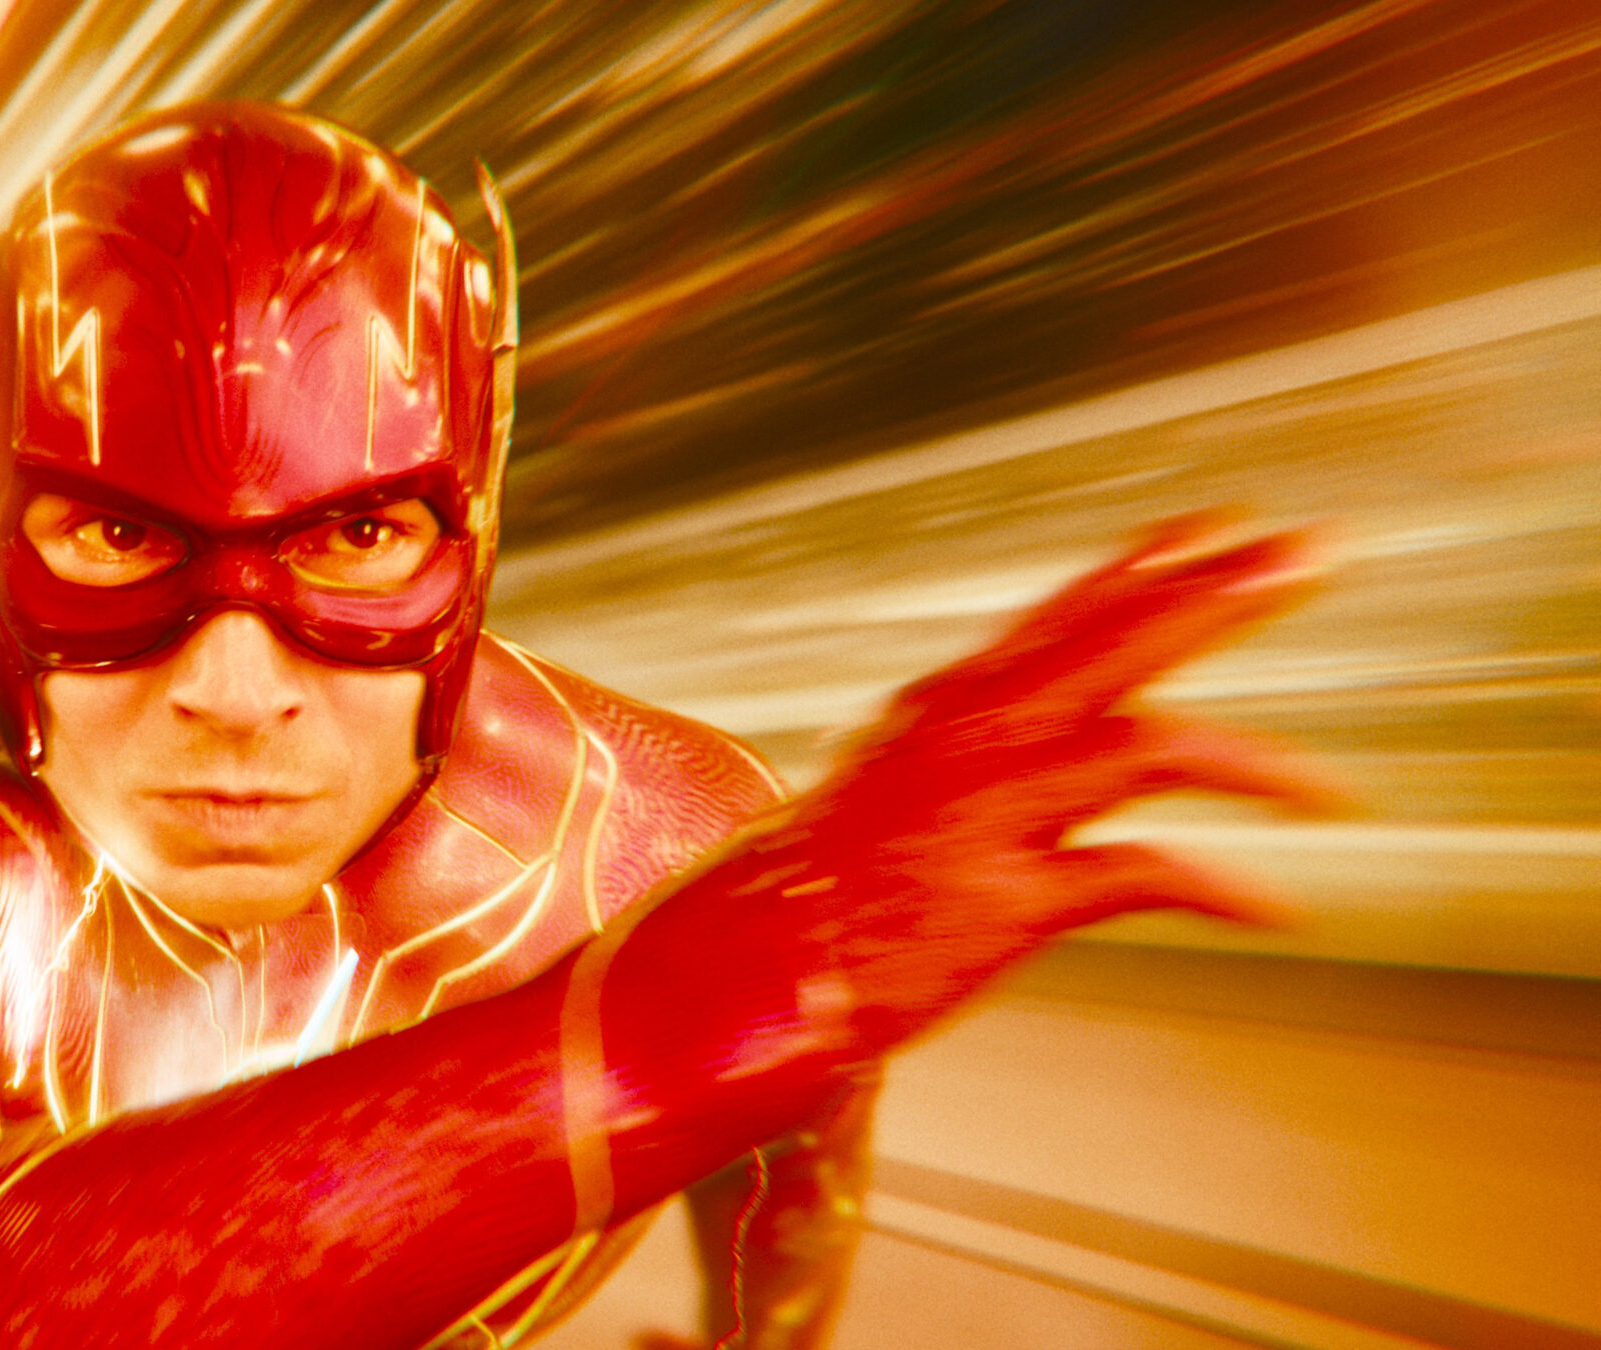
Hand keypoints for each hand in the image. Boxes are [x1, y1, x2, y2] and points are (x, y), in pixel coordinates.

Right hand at [773, 515, 1338, 1052]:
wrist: (747, 965)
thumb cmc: (821, 882)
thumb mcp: (889, 782)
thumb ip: (961, 738)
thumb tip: (1000, 701)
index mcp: (952, 704)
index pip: (1070, 611)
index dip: (1153, 563)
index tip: (1227, 522)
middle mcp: (976, 737)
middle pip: (1122, 641)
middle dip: (1227, 592)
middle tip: (1315, 550)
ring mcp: (992, 813)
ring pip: (1151, 747)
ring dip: (1259, 765)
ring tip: (1335, 795)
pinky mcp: (1007, 901)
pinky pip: (1143, 875)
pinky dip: (1223, 888)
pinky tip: (1279, 907)